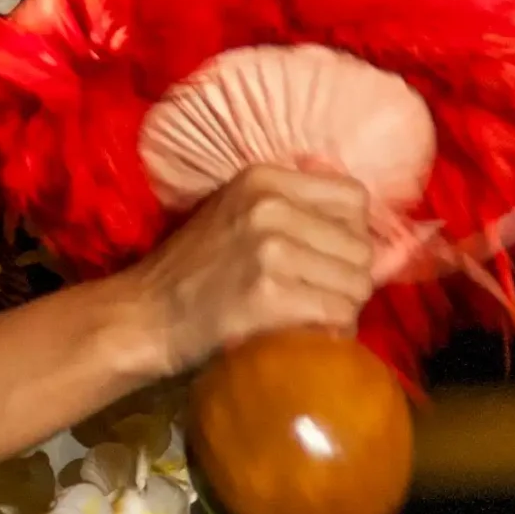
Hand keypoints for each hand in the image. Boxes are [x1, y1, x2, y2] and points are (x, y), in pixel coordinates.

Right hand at [125, 165, 375, 377]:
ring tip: (312, 316)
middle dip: (349, 278)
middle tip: (319, 297)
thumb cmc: (193, 269)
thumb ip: (294, 208)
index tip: (330, 260)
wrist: (145, 315)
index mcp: (264, 179)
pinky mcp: (270, 296)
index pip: (354, 199)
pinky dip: (332, 332)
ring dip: (343, 308)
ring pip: (357, 284)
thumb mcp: (237, 212)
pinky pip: (338, 315)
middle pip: (361, 247)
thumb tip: (368, 226)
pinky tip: (307, 334)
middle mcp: (271, 207)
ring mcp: (271, 251)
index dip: (351, 234)